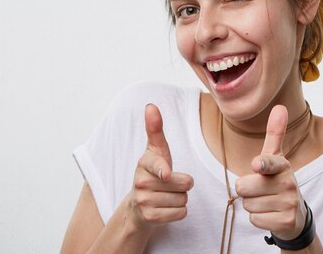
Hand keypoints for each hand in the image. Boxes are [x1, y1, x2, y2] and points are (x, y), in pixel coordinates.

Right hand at [130, 104, 193, 228]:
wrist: (138, 206)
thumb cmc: (153, 173)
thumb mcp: (155, 151)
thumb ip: (155, 129)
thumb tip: (150, 105)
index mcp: (144, 163)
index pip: (158, 165)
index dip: (164, 170)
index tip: (165, 173)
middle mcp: (141, 182)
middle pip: (184, 184)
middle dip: (183, 185)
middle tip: (169, 184)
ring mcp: (144, 201)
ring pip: (184, 199)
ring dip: (180, 199)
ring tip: (166, 196)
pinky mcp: (150, 218)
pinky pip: (181, 213)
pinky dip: (179, 212)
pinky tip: (166, 208)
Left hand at [235, 105, 306, 239]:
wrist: (295, 214)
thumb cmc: (278, 181)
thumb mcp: (276, 158)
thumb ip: (275, 134)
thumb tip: (280, 106)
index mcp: (283, 166)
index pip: (270, 163)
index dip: (262, 164)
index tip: (257, 165)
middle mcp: (289, 183)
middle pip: (244, 188)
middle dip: (246, 191)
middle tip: (260, 190)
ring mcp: (289, 203)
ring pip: (248, 205)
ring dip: (252, 205)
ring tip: (266, 201)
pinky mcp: (285, 222)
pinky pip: (254, 220)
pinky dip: (258, 219)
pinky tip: (269, 214)